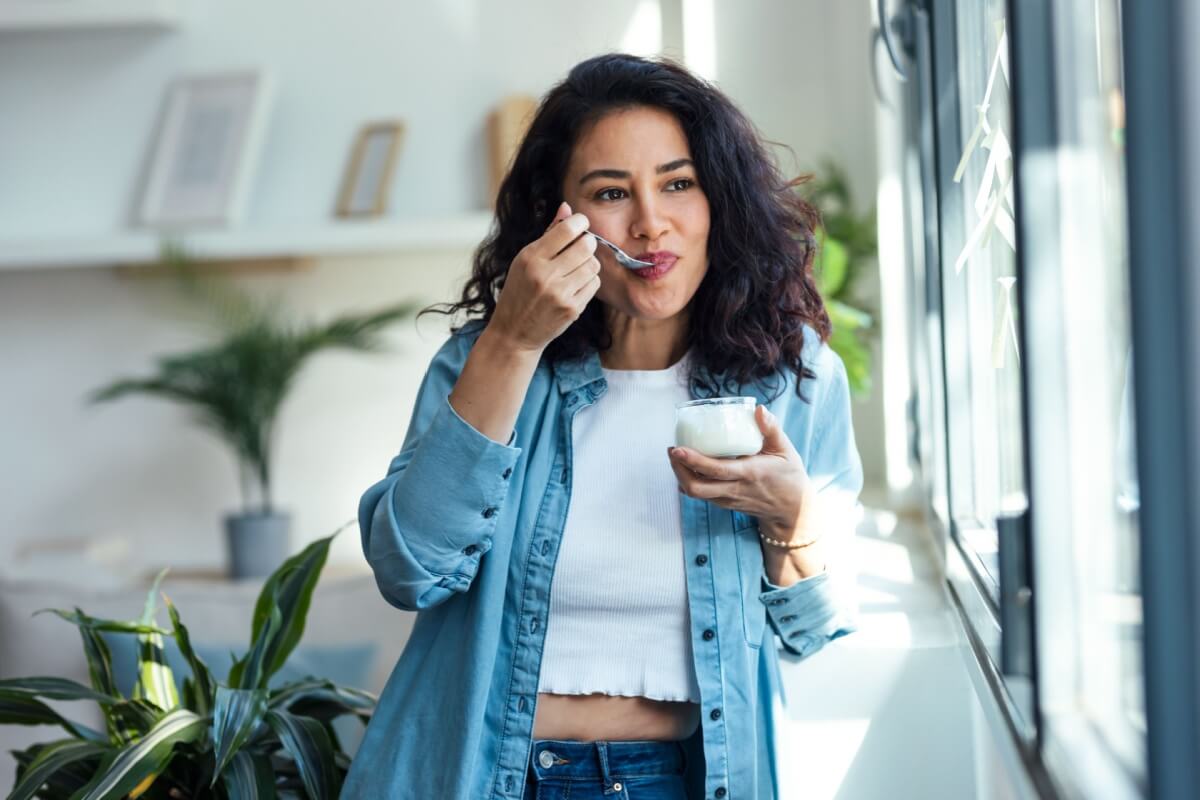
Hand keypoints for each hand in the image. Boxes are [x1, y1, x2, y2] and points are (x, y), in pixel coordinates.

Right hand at [488, 201, 601, 352]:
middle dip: (588, 242)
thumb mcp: (525, 260)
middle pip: (586, 245)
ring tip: (576, 268)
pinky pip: (594, 284)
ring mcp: (560, 293)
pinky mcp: (572, 309)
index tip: (581, 224)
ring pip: (593, 265)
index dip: (580, 222)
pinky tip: (575, 285)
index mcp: (531, 257)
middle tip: (582, 246)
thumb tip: (567, 208)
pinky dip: (588, 281)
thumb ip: (549, 234)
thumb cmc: (519, 291)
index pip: (567, 229)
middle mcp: (545, 274)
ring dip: (588, 263)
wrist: (514, 332)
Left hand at [667, 404, 815, 533]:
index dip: (693, 460)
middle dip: (678, 469)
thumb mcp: (785, 450)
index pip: (716, 470)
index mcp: (750, 474)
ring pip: (696, 493)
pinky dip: (690, 481)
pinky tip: (687, 466)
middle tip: (673, 449)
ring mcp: (728, 499)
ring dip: (681, 475)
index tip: (678, 448)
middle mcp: (735, 489)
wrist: (792, 509)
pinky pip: (702, 495)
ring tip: (676, 455)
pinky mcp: (725, 504)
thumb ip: (772, 428)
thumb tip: (758, 408)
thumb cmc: (789, 475)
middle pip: (697, 487)